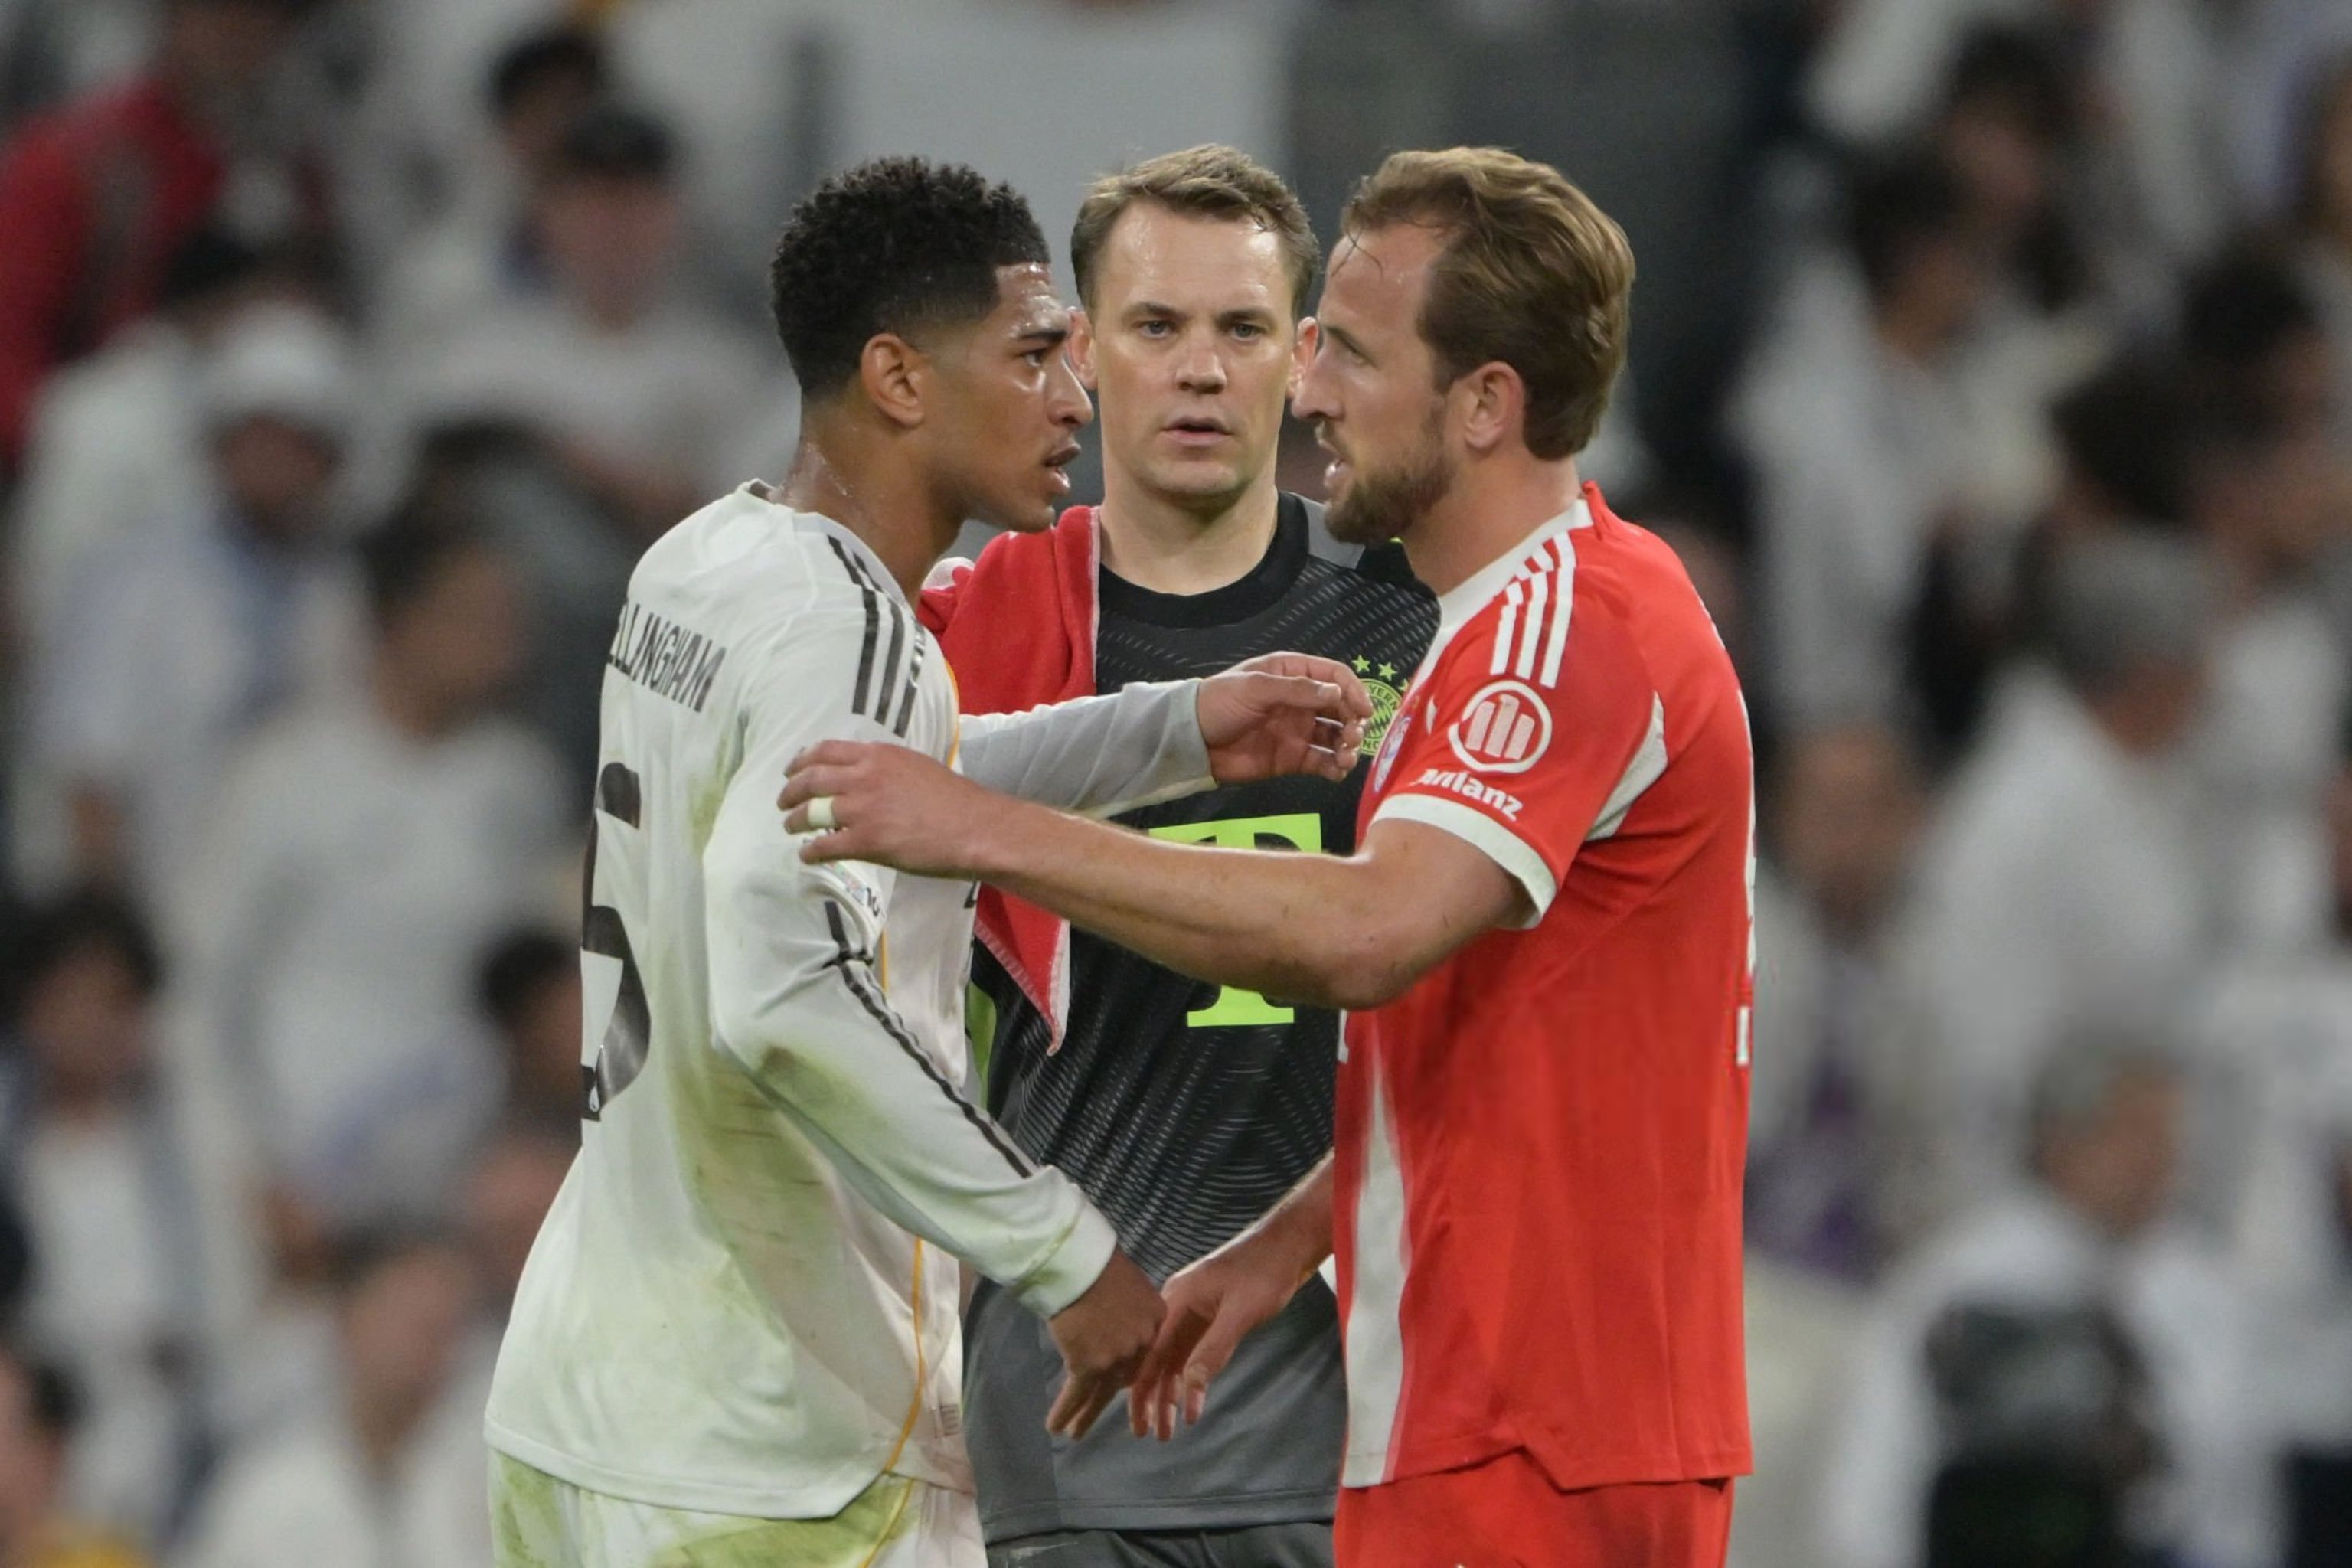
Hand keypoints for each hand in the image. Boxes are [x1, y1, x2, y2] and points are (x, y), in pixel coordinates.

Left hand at [779, 740, 996, 875]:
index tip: (793, 769)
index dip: (802, 760)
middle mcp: (863, 776)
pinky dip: (810, 851)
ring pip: (811, 812)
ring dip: (795, 820)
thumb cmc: (953, 799)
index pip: (825, 750)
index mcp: (877, 755)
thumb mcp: (916, 766)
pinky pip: (824, 846)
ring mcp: (861, 809)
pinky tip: (807, 855)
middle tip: (783, 801)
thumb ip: (886, 767)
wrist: (974, 828)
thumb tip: (865, 775)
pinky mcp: (865, 841)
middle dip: (791, 791)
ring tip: (791, 827)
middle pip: (811, 779)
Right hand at [1044, 1249, 1164, 1437]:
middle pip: (1125, 1376)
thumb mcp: (1132, 1283)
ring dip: (1086, 1416)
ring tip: (1075, 1433)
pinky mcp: (1089, 1364)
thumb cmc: (1099, 1264)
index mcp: (1157, 1317)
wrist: (1078, 1263)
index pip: (1146, 1351)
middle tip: (1100, 1415)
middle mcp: (1142, 1341)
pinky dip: (1065, 1412)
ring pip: (1101, 1393)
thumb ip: (1134, 1308)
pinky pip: (1076, 1394)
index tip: (1119, 1380)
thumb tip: (1121, 1320)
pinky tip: (1055, 1426)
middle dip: (1109, 1395)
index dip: (1130, 1366)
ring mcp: (1116, 1356)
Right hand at [1127, 1226, 1314, 1439]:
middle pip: (1157, 1358)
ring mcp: (1193, 1310)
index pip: (1150, 1353)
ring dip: (1170, 1391)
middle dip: (1152, 1397)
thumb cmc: (1265, 1273)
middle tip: (1148, 1434)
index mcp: (1176, 1300)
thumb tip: (1190, 1390)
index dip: (1143, 1391)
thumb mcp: (1239, 1314)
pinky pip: (1190, 1350)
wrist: (1288, 1245)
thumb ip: (1213, 1351)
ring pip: (1174, 1357)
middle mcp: (1177, 1305)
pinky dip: (1187, 1375)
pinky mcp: (1209, 1314)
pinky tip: (1188, 1398)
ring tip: (1169, 1427)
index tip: (1139, 1424)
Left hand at [1196, 654, 1372, 784]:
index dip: (1353, 691)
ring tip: (1347, 758)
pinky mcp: (1293, 758)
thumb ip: (1296, 690)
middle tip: (1354, 737)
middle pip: (1342, 708)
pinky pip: (1323, 762)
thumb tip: (1336, 695)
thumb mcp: (1255, 688)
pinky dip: (1335, 767)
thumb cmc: (1219, 703)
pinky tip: (1337, 771)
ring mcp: (1299, 730)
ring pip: (1336, 736)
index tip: (1365, 710)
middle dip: (1354, 722)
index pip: (1334, 676)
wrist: (1192, 741)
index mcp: (1292, 673)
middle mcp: (1301, 701)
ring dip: (1348, 746)